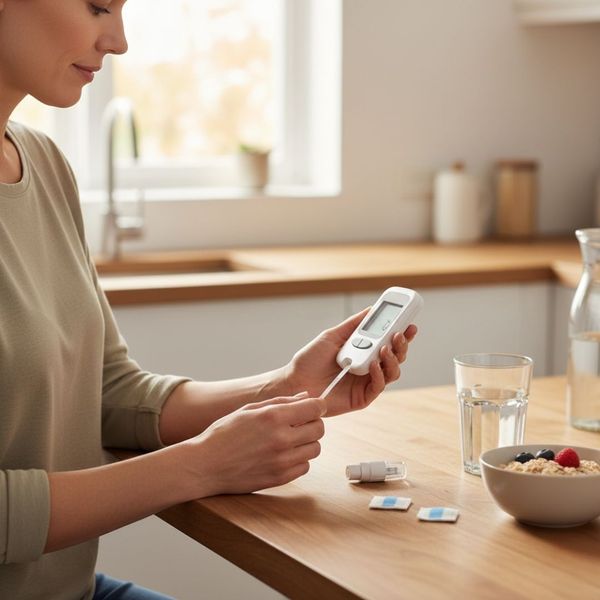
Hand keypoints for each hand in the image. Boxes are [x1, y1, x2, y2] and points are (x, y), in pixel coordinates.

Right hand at [182, 393, 325, 495]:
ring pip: (315, 449)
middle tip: (298, 424)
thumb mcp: (250, 410)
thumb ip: (281, 402)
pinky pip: (305, 466)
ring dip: (306, 443)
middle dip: (312, 423)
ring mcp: (282, 461)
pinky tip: (282, 455)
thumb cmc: (225, 433)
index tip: (312, 407)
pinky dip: (299, 460)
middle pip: (319, 429)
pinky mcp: (280, 478)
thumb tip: (306, 397)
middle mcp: (281, 439)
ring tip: (288, 440)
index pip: (315, 408)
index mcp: (273, 416)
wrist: (205, 464)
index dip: (317, 405)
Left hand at [283, 310, 416, 416]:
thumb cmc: (310, 360)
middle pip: (396, 357)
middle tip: (399, 334)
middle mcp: (369, 368)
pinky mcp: (362, 398)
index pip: (389, 342)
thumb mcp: (332, 336)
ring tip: (385, 348)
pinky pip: (378, 386)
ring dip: (393, 359)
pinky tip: (373, 364)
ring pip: (392, 372)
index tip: (409, 323)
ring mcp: (367, 383)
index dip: (401, 334)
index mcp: (364, 352)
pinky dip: (379, 374)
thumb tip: (371, 310)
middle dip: (401, 345)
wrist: (294, 381)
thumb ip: (353, 325)